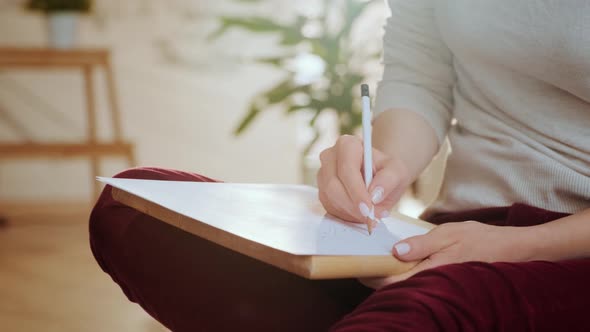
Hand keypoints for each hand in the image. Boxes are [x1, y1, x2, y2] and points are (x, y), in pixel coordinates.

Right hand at [317, 135, 410, 223]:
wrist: (380, 176)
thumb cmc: (387, 171)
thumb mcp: (398, 172)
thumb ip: (389, 180)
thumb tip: (375, 194)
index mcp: (347, 145)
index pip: (347, 170)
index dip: (356, 191)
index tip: (368, 207)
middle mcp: (330, 157)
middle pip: (333, 185)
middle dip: (352, 205)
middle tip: (369, 217)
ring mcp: (323, 174)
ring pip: (329, 198)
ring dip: (349, 211)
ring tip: (369, 214)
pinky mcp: (322, 190)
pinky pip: (328, 206)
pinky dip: (345, 214)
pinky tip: (359, 212)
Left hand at [360, 221, 531, 288]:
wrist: (514, 251)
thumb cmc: (483, 240)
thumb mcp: (449, 233)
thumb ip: (421, 244)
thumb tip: (395, 251)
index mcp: (433, 272)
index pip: (394, 283)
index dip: (374, 276)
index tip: (359, 267)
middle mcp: (436, 283)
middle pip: (398, 287)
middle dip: (380, 277)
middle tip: (364, 263)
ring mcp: (441, 284)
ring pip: (409, 286)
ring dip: (392, 276)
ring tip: (379, 261)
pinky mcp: (445, 281)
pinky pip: (421, 282)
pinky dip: (407, 274)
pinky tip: (402, 263)